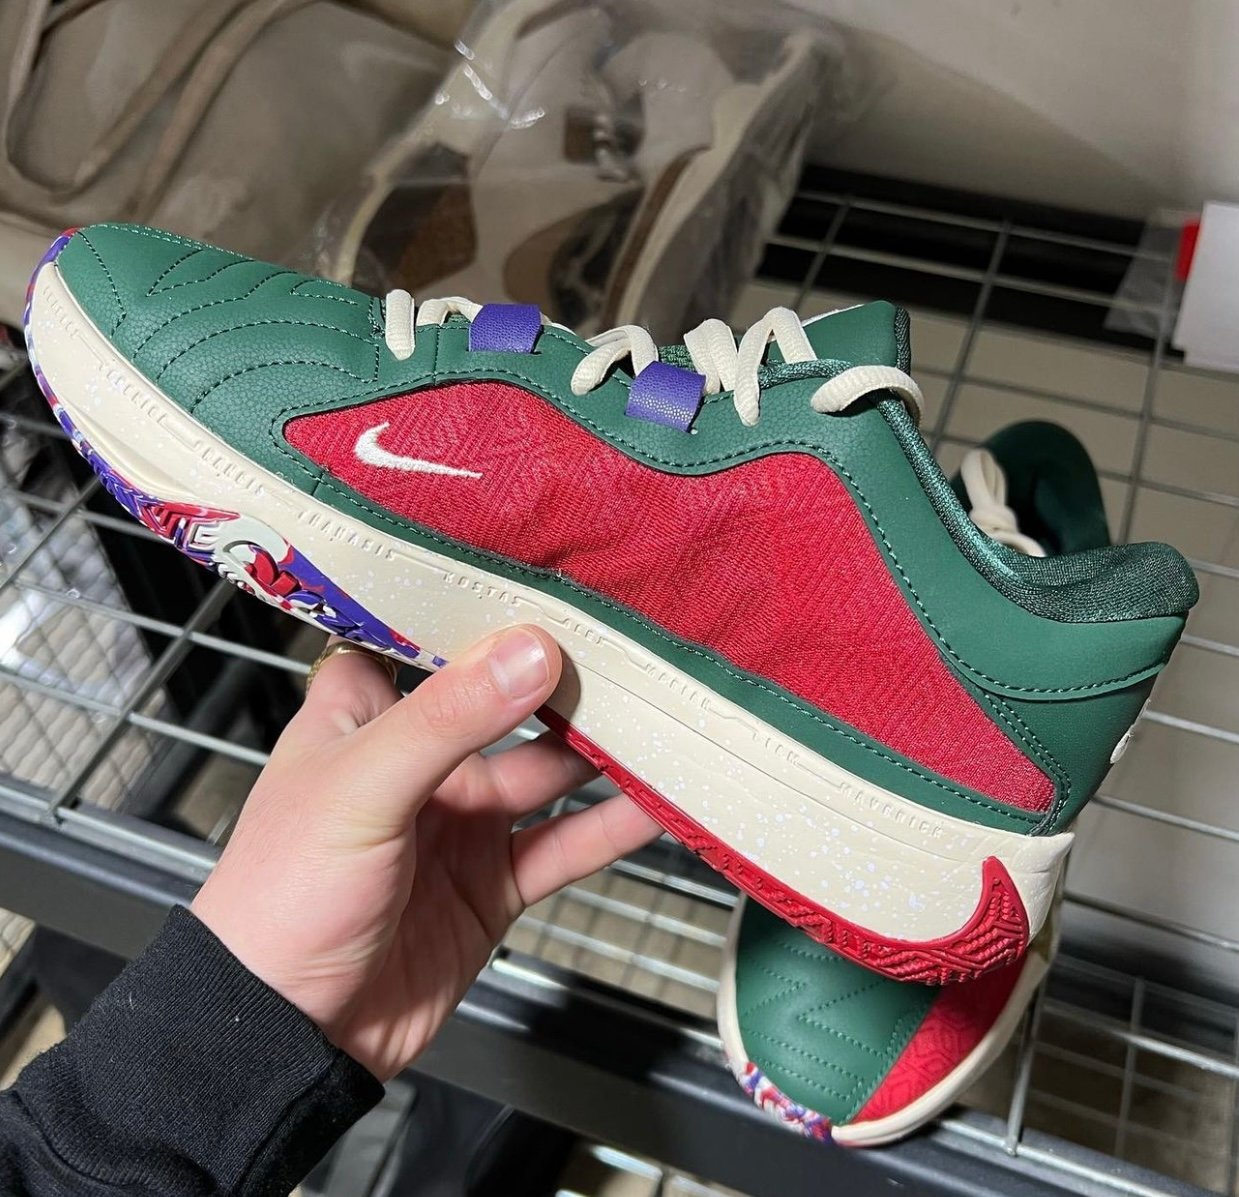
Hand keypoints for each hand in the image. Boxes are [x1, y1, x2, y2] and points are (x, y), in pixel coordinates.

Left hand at [191, 626, 660, 1079]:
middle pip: (502, 699)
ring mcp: (462, 821)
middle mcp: (419, 759)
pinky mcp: (494, 883)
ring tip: (662, 714)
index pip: (414, 633)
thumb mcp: (360, 788)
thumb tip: (533, 650)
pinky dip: (612, 829)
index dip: (463, 598)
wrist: (287, 1036)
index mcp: (364, 716)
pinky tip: (661, 806)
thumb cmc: (284, 895)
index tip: (531, 563)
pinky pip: (564, 845)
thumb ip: (449, 719)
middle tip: (628, 637)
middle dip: (559, 672)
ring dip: (599, 750)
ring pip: (547, 770)